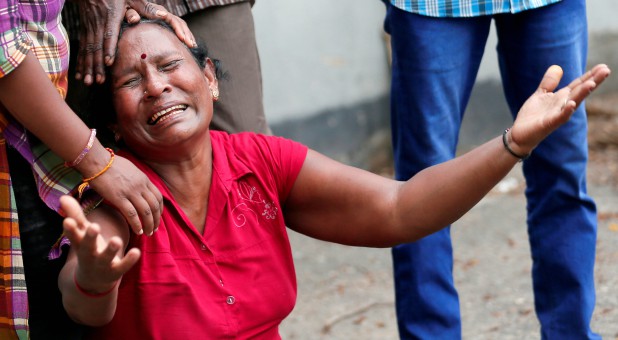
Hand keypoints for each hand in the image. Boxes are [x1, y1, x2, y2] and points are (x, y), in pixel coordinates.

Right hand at [60, 195, 140, 293]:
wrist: (92, 280)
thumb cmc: (88, 249)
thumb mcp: (81, 233)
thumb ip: (75, 216)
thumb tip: (63, 197)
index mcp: (80, 244)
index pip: (73, 236)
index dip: (70, 229)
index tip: (67, 221)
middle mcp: (89, 255)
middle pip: (88, 247)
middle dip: (90, 237)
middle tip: (94, 227)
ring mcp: (102, 264)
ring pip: (106, 257)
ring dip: (111, 249)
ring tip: (117, 240)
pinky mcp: (115, 271)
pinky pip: (123, 266)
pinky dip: (129, 260)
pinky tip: (136, 251)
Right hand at [74, 0, 195, 84]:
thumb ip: (144, 7)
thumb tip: (161, 13)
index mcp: (111, 16)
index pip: (109, 34)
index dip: (108, 49)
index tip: (109, 63)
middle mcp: (98, 23)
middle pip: (97, 47)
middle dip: (96, 65)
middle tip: (98, 81)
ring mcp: (90, 27)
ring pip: (88, 50)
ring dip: (88, 67)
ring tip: (88, 82)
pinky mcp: (85, 30)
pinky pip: (82, 48)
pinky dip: (80, 62)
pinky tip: (79, 75)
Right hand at [88, 155, 162, 235]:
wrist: (96, 160)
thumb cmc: (109, 164)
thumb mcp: (130, 169)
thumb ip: (137, 179)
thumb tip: (139, 186)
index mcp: (144, 179)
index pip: (158, 197)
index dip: (160, 209)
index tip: (158, 217)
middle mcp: (140, 186)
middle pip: (154, 206)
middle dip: (156, 220)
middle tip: (154, 229)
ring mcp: (130, 192)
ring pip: (146, 212)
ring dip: (148, 225)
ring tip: (147, 233)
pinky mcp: (119, 197)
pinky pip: (132, 214)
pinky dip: (137, 224)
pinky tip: (137, 231)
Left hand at [509, 64, 610, 154]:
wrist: (520, 134)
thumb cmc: (532, 116)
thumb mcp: (541, 94)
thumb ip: (549, 82)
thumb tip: (558, 67)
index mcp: (562, 98)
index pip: (578, 84)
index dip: (590, 76)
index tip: (604, 66)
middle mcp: (563, 105)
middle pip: (580, 91)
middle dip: (593, 81)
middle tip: (606, 70)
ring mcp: (557, 115)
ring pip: (573, 103)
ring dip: (582, 94)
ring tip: (592, 83)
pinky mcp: (549, 123)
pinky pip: (560, 117)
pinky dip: (566, 111)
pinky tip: (572, 104)